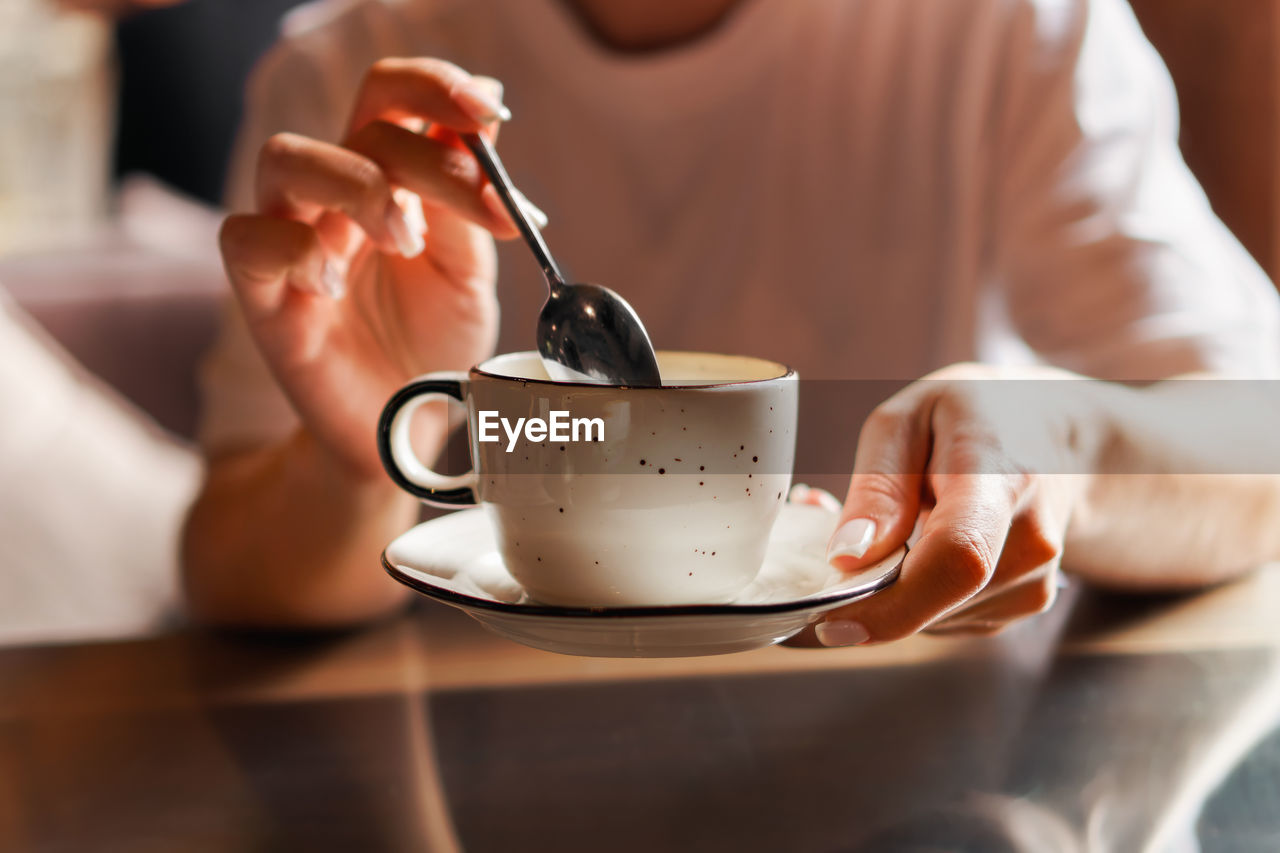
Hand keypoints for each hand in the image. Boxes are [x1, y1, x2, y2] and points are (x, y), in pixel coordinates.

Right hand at [218, 59, 538, 477]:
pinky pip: (246, 239)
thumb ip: (469, 199)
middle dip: (426, 155)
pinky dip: (294, 248)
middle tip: (474, 206)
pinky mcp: (264, 296)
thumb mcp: (470, 270)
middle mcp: (337, 198)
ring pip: (286, 158)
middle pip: (357, 123)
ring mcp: (296, 241)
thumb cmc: (435, 343)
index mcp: (390, 178)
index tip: (489, 113)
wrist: (407, 429)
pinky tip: (335, 283)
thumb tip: (486, 109)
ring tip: (404, 239)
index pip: (393, 95)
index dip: (436, 85)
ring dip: (357, 186)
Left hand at [812, 363, 1104, 644]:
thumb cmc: (975, 418)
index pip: (958, 558)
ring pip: (928, 618)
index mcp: (1000, 479)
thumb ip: (877, 487)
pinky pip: (941, 618)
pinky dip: (913, 594)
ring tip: (896, 525)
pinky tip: (920, 546)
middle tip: (841, 540)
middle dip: (865, 590)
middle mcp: (1031, 541)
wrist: (1054, 437)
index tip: (830, 618)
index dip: (891, 603)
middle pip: (933, 601)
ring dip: (888, 589)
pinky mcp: (1019, 607)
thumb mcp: (907, 419)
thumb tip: (848, 557)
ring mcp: (1033, 582)